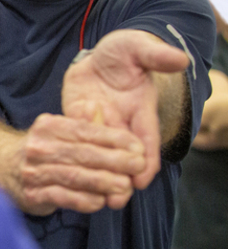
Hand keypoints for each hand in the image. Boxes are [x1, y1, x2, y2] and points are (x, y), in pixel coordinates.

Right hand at [14, 112, 146, 214]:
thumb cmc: (39, 150)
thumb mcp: (56, 130)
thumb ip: (81, 123)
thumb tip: (99, 109)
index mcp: (49, 127)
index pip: (86, 131)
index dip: (115, 139)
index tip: (138, 147)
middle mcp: (39, 147)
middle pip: (83, 154)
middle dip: (115, 160)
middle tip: (138, 166)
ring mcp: (33, 172)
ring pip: (74, 176)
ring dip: (103, 182)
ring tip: (124, 186)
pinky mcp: (32, 194)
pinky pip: (62, 197)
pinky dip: (84, 200)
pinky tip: (100, 202)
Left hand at [62, 29, 189, 189]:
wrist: (97, 54)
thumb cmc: (123, 52)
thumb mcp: (138, 48)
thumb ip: (155, 55)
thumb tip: (180, 59)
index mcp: (140, 110)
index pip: (146, 140)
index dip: (146, 161)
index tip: (142, 180)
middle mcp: (120, 122)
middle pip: (123, 156)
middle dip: (121, 178)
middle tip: (116, 200)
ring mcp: (98, 123)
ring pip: (99, 155)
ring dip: (97, 175)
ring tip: (94, 198)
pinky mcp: (76, 120)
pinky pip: (76, 142)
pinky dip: (74, 158)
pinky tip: (67, 176)